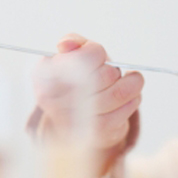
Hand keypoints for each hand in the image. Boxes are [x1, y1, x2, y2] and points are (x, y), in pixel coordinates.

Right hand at [33, 34, 142, 164]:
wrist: (75, 123)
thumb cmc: (76, 81)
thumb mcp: (71, 57)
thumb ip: (72, 44)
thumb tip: (66, 44)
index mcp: (44, 75)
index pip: (83, 58)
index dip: (97, 54)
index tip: (98, 57)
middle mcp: (54, 100)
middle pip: (104, 75)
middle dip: (113, 70)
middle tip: (111, 72)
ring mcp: (75, 121)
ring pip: (117, 93)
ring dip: (129, 84)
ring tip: (129, 81)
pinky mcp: (95, 133)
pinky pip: (124, 110)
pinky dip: (133, 99)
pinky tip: (129, 96)